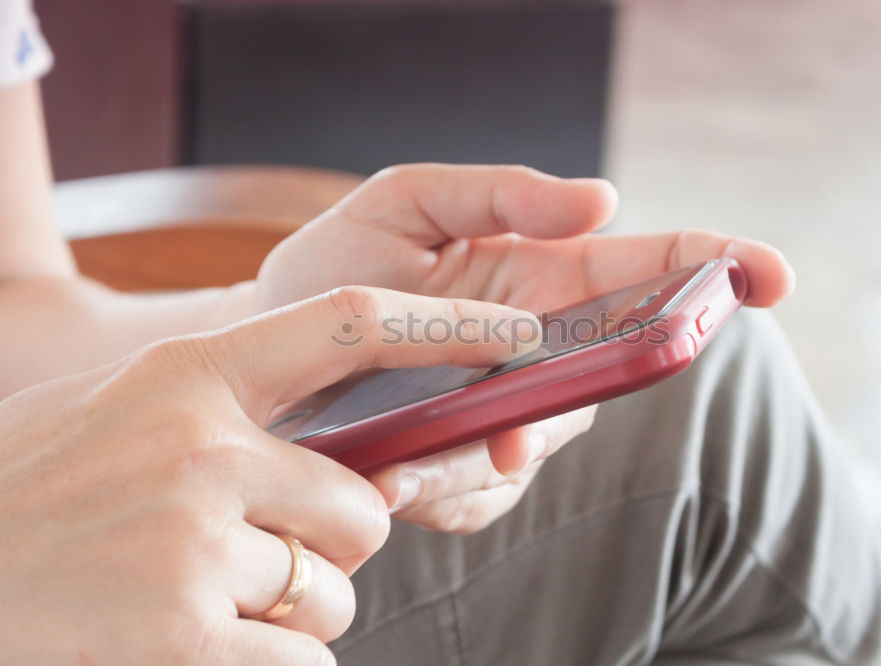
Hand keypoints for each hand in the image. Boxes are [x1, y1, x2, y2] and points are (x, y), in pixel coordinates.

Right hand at [0, 286, 537, 663]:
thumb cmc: (28, 495)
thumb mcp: (116, 414)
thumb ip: (224, 413)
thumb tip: (343, 452)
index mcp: (189, 376)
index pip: (353, 324)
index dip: (449, 323)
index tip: (519, 331)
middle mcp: (203, 449)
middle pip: (363, 508)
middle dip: (333, 547)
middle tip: (256, 556)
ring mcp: (194, 545)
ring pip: (335, 595)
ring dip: (292, 615)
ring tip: (196, 604)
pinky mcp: (187, 639)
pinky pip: (304, 664)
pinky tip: (190, 647)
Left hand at [256, 164, 795, 532]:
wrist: (266, 344)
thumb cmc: (337, 265)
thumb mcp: (406, 202)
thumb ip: (502, 192)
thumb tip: (605, 201)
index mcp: (539, 276)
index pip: (649, 270)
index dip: (719, 268)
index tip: (774, 276)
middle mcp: (539, 350)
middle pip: (612, 373)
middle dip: (582, 399)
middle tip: (514, 427)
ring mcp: (505, 413)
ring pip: (543, 446)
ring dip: (491, 458)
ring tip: (407, 461)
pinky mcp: (463, 468)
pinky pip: (484, 495)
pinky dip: (444, 492)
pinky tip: (389, 479)